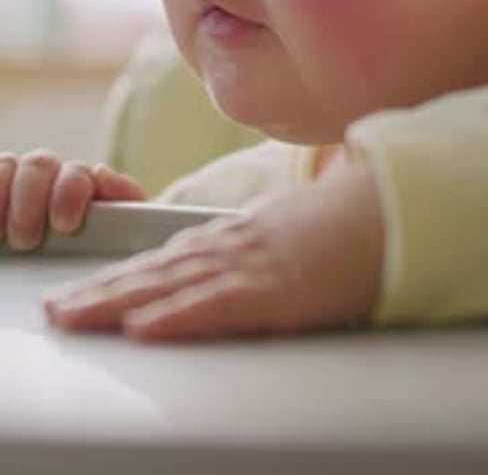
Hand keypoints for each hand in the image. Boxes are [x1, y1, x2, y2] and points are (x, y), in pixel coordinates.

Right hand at [0, 150, 145, 250]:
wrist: (46, 273)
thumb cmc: (97, 248)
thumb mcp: (118, 232)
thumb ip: (122, 201)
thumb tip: (100, 171)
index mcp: (80, 183)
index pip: (76, 174)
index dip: (70, 192)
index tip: (65, 225)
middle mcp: (46, 176)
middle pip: (38, 165)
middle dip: (31, 199)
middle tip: (26, 240)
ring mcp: (15, 182)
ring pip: (6, 166)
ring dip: (1, 194)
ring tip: (0, 234)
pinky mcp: (0, 194)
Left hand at [44, 150, 383, 339]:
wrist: (384, 208)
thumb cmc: (339, 224)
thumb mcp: (282, 232)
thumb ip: (249, 245)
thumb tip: (227, 261)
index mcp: (232, 238)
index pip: (164, 261)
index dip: (120, 277)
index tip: (84, 291)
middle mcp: (230, 247)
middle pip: (154, 273)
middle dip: (101, 292)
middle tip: (58, 309)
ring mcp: (249, 265)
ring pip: (171, 287)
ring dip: (118, 303)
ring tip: (76, 315)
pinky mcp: (274, 289)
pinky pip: (216, 306)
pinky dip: (176, 317)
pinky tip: (143, 327)